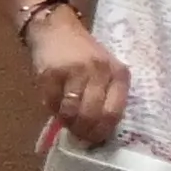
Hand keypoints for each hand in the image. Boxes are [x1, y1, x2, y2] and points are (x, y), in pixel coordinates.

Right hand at [22, 9, 131, 147]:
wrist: (56, 29)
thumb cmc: (82, 54)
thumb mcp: (104, 71)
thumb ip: (104, 95)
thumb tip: (96, 131)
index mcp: (118, 73)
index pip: (114, 111)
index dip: (103, 131)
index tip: (95, 140)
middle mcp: (100, 71)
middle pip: (93, 115)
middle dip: (84, 131)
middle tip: (78, 138)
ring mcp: (75, 72)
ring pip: (71, 112)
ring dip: (67, 122)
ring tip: (66, 122)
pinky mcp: (52, 73)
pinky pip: (52, 103)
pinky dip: (53, 109)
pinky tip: (55, 105)